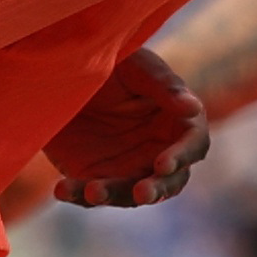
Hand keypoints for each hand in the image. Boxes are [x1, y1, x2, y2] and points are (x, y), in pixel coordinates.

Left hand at [40, 49, 208, 208]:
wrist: (65, 70)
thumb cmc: (114, 61)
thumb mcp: (137, 67)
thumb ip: (164, 87)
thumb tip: (194, 109)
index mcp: (178, 124)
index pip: (193, 146)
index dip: (182, 156)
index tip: (162, 164)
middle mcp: (158, 152)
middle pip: (167, 181)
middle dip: (155, 189)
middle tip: (141, 193)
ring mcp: (126, 169)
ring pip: (127, 193)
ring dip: (113, 195)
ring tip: (92, 192)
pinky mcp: (94, 177)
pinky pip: (88, 194)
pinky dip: (77, 194)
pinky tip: (62, 188)